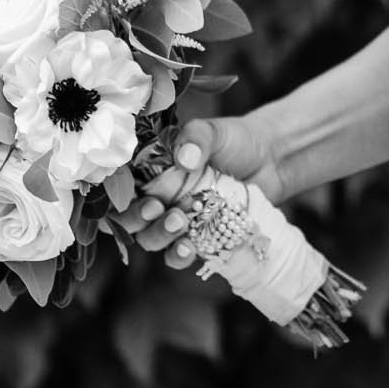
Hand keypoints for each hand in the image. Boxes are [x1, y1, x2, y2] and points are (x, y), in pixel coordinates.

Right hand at [112, 113, 286, 270]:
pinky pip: (176, 255)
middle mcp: (156, 196)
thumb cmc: (235, 141)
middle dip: (136, 219)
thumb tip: (186, 158)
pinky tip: (188, 250)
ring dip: (158, 236)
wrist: (270, 160)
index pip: (118, 187)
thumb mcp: (214, 131)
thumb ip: (197, 138)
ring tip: (180, 223)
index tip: (139, 191)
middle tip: (157, 209)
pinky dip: (177, 256)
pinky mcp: (195, 239)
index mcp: (149, 169)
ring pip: (149, 239)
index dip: (120, 196)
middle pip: (127, 218)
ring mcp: (174, 220)